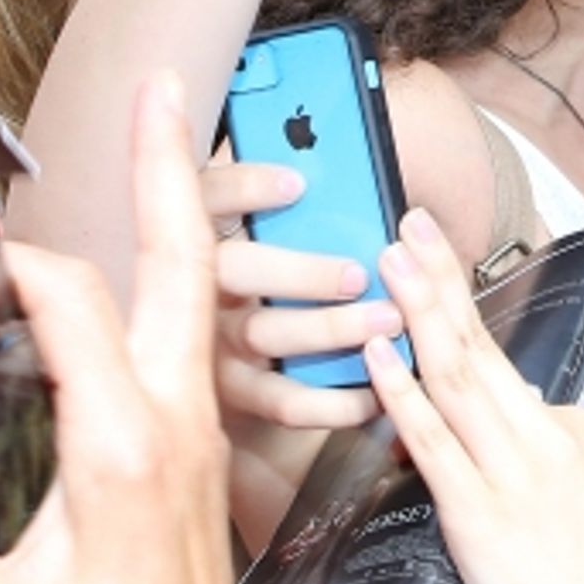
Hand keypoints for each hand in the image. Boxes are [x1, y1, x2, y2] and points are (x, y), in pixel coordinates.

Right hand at [0, 76, 276, 583]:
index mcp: (123, 445)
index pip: (69, 305)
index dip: (17, 265)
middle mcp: (177, 415)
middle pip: (180, 260)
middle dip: (164, 166)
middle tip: (158, 86)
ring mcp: (202, 424)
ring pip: (200, 287)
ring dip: (182, 204)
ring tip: (169, 133)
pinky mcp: (205, 443)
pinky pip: (199, 330)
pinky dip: (184, 267)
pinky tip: (170, 246)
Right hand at [204, 159, 390, 431]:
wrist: (210, 366)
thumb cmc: (264, 265)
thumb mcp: (261, 225)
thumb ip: (292, 207)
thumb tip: (346, 187)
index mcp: (204, 226)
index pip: (212, 194)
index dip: (248, 186)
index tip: (298, 184)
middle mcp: (196, 281)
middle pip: (235, 269)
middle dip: (301, 271)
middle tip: (358, 275)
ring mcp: (207, 340)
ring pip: (262, 333)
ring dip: (329, 328)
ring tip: (386, 321)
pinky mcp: (228, 393)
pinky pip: (279, 399)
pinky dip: (329, 400)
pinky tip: (372, 391)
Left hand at [366, 210, 583, 583]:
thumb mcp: (576, 493)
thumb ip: (530, 452)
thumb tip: (485, 421)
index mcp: (565, 425)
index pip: (498, 358)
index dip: (457, 300)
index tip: (432, 251)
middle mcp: (540, 433)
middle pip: (479, 343)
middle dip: (440, 277)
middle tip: (410, 220)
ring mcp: (510, 470)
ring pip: (457, 375)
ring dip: (420, 312)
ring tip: (389, 261)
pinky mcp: (479, 512)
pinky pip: (435, 441)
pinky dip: (404, 393)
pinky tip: (380, 355)